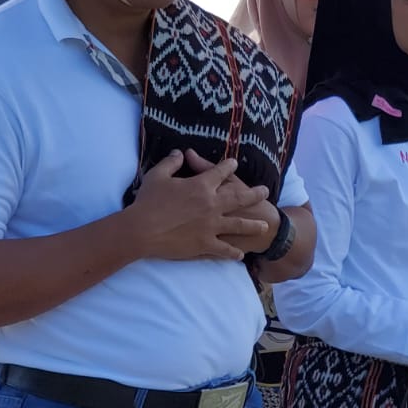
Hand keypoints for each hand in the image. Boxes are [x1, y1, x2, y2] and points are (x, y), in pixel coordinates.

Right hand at [124, 151, 272, 261]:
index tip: (234, 163)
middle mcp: (211, 205)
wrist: (142, 230)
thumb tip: (180, 152)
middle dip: (254, 194)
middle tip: (265, 192)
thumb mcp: (157, 175)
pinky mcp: (205, 244)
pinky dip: (233, 252)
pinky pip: (224, 249)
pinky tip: (241, 255)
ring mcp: (211, 226)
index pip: (220, 173)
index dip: (228, 166)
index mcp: (201, 186)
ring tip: (264, 226)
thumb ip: (170, 162)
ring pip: (239, 225)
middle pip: (239, 198)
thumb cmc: (148, 201)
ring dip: (253, 226)